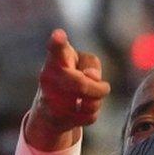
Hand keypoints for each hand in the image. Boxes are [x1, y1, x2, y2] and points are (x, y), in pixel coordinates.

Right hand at [25, 29, 110, 150]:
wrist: (49, 109)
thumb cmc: (71, 76)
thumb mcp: (82, 62)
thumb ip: (91, 63)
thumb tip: (92, 76)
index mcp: (56, 59)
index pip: (56, 49)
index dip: (58, 42)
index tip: (59, 35)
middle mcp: (49, 78)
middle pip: (81, 85)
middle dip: (98, 90)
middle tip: (104, 88)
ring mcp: (50, 100)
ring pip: (89, 104)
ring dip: (96, 101)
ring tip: (89, 97)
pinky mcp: (56, 119)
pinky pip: (89, 117)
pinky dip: (92, 113)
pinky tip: (82, 109)